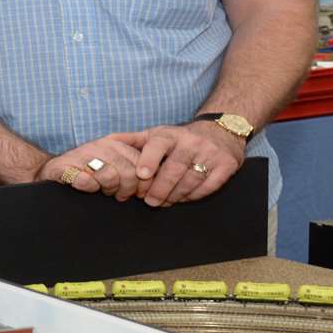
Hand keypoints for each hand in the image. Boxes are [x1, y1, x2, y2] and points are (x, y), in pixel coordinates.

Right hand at [37, 132, 149, 200]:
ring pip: (109, 176)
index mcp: (114, 143)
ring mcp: (80, 156)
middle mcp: (99, 146)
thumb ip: (132, 166)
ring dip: (108, 189)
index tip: (138, 192)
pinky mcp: (63, 168)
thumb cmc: (87, 171)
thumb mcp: (112, 163)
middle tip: (120, 195)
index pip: (141, 161)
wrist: (50, 171)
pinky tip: (87, 188)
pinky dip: (87, 187)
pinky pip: (84, 180)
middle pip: (128, 171)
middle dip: (128, 188)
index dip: (144, 182)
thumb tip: (155, 181)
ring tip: (104, 192)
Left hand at [132, 121, 246, 206]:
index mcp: (171, 134)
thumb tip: (105, 143)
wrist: (221, 131)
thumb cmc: (180, 138)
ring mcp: (211, 153)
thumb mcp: (157, 134)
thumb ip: (133, 140)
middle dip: (160, 188)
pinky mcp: (227, 164)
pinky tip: (183, 198)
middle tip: (150, 201)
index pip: (158, 145)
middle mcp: (192, 141)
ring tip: (165, 202)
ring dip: (176, 195)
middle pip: (175, 168)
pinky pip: (209, 185)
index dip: (149, 160)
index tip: (141, 175)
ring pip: (191, 179)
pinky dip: (194, 195)